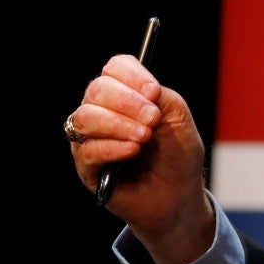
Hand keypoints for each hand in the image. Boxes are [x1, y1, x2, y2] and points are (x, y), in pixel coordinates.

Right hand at [66, 53, 213, 263]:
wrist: (179, 194)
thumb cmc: (177, 153)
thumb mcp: (179, 119)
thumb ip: (163, 98)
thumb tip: (146, 91)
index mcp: (126, 94)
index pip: (115, 68)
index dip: (132, 76)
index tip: (154, 92)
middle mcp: (104, 111)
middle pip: (97, 90)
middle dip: (127, 102)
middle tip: (153, 119)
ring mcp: (91, 139)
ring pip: (85, 118)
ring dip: (118, 124)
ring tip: (144, 138)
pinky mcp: (87, 168)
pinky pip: (86, 151)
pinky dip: (111, 147)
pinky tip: (132, 151)